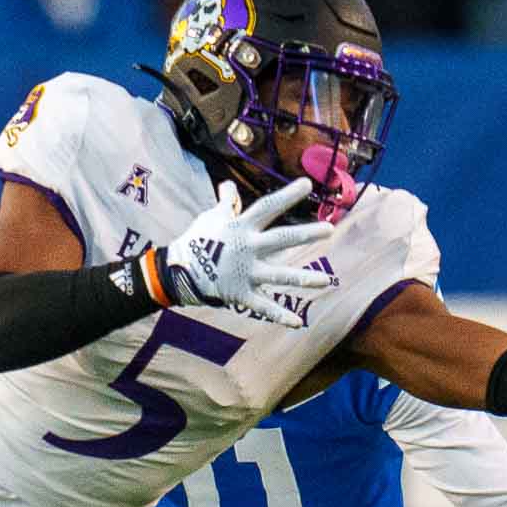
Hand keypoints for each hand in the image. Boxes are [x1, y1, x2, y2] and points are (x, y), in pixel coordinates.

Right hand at [155, 177, 335, 326]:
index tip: (307, 184)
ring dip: (303, 279)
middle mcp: (247, 249)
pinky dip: (279, 315)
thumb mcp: (210, 218)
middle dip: (305, 235)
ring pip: (279, 275)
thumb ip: (225, 202)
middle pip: (281, 240)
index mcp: (241, 228)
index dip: (287, 196)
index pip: (267, 207)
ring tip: (326, 281)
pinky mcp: (240, 294)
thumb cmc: (196, 241)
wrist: (177, 271)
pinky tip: (297, 322)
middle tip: (329, 230)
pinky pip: (263, 307)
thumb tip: (227, 186)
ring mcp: (245, 273)